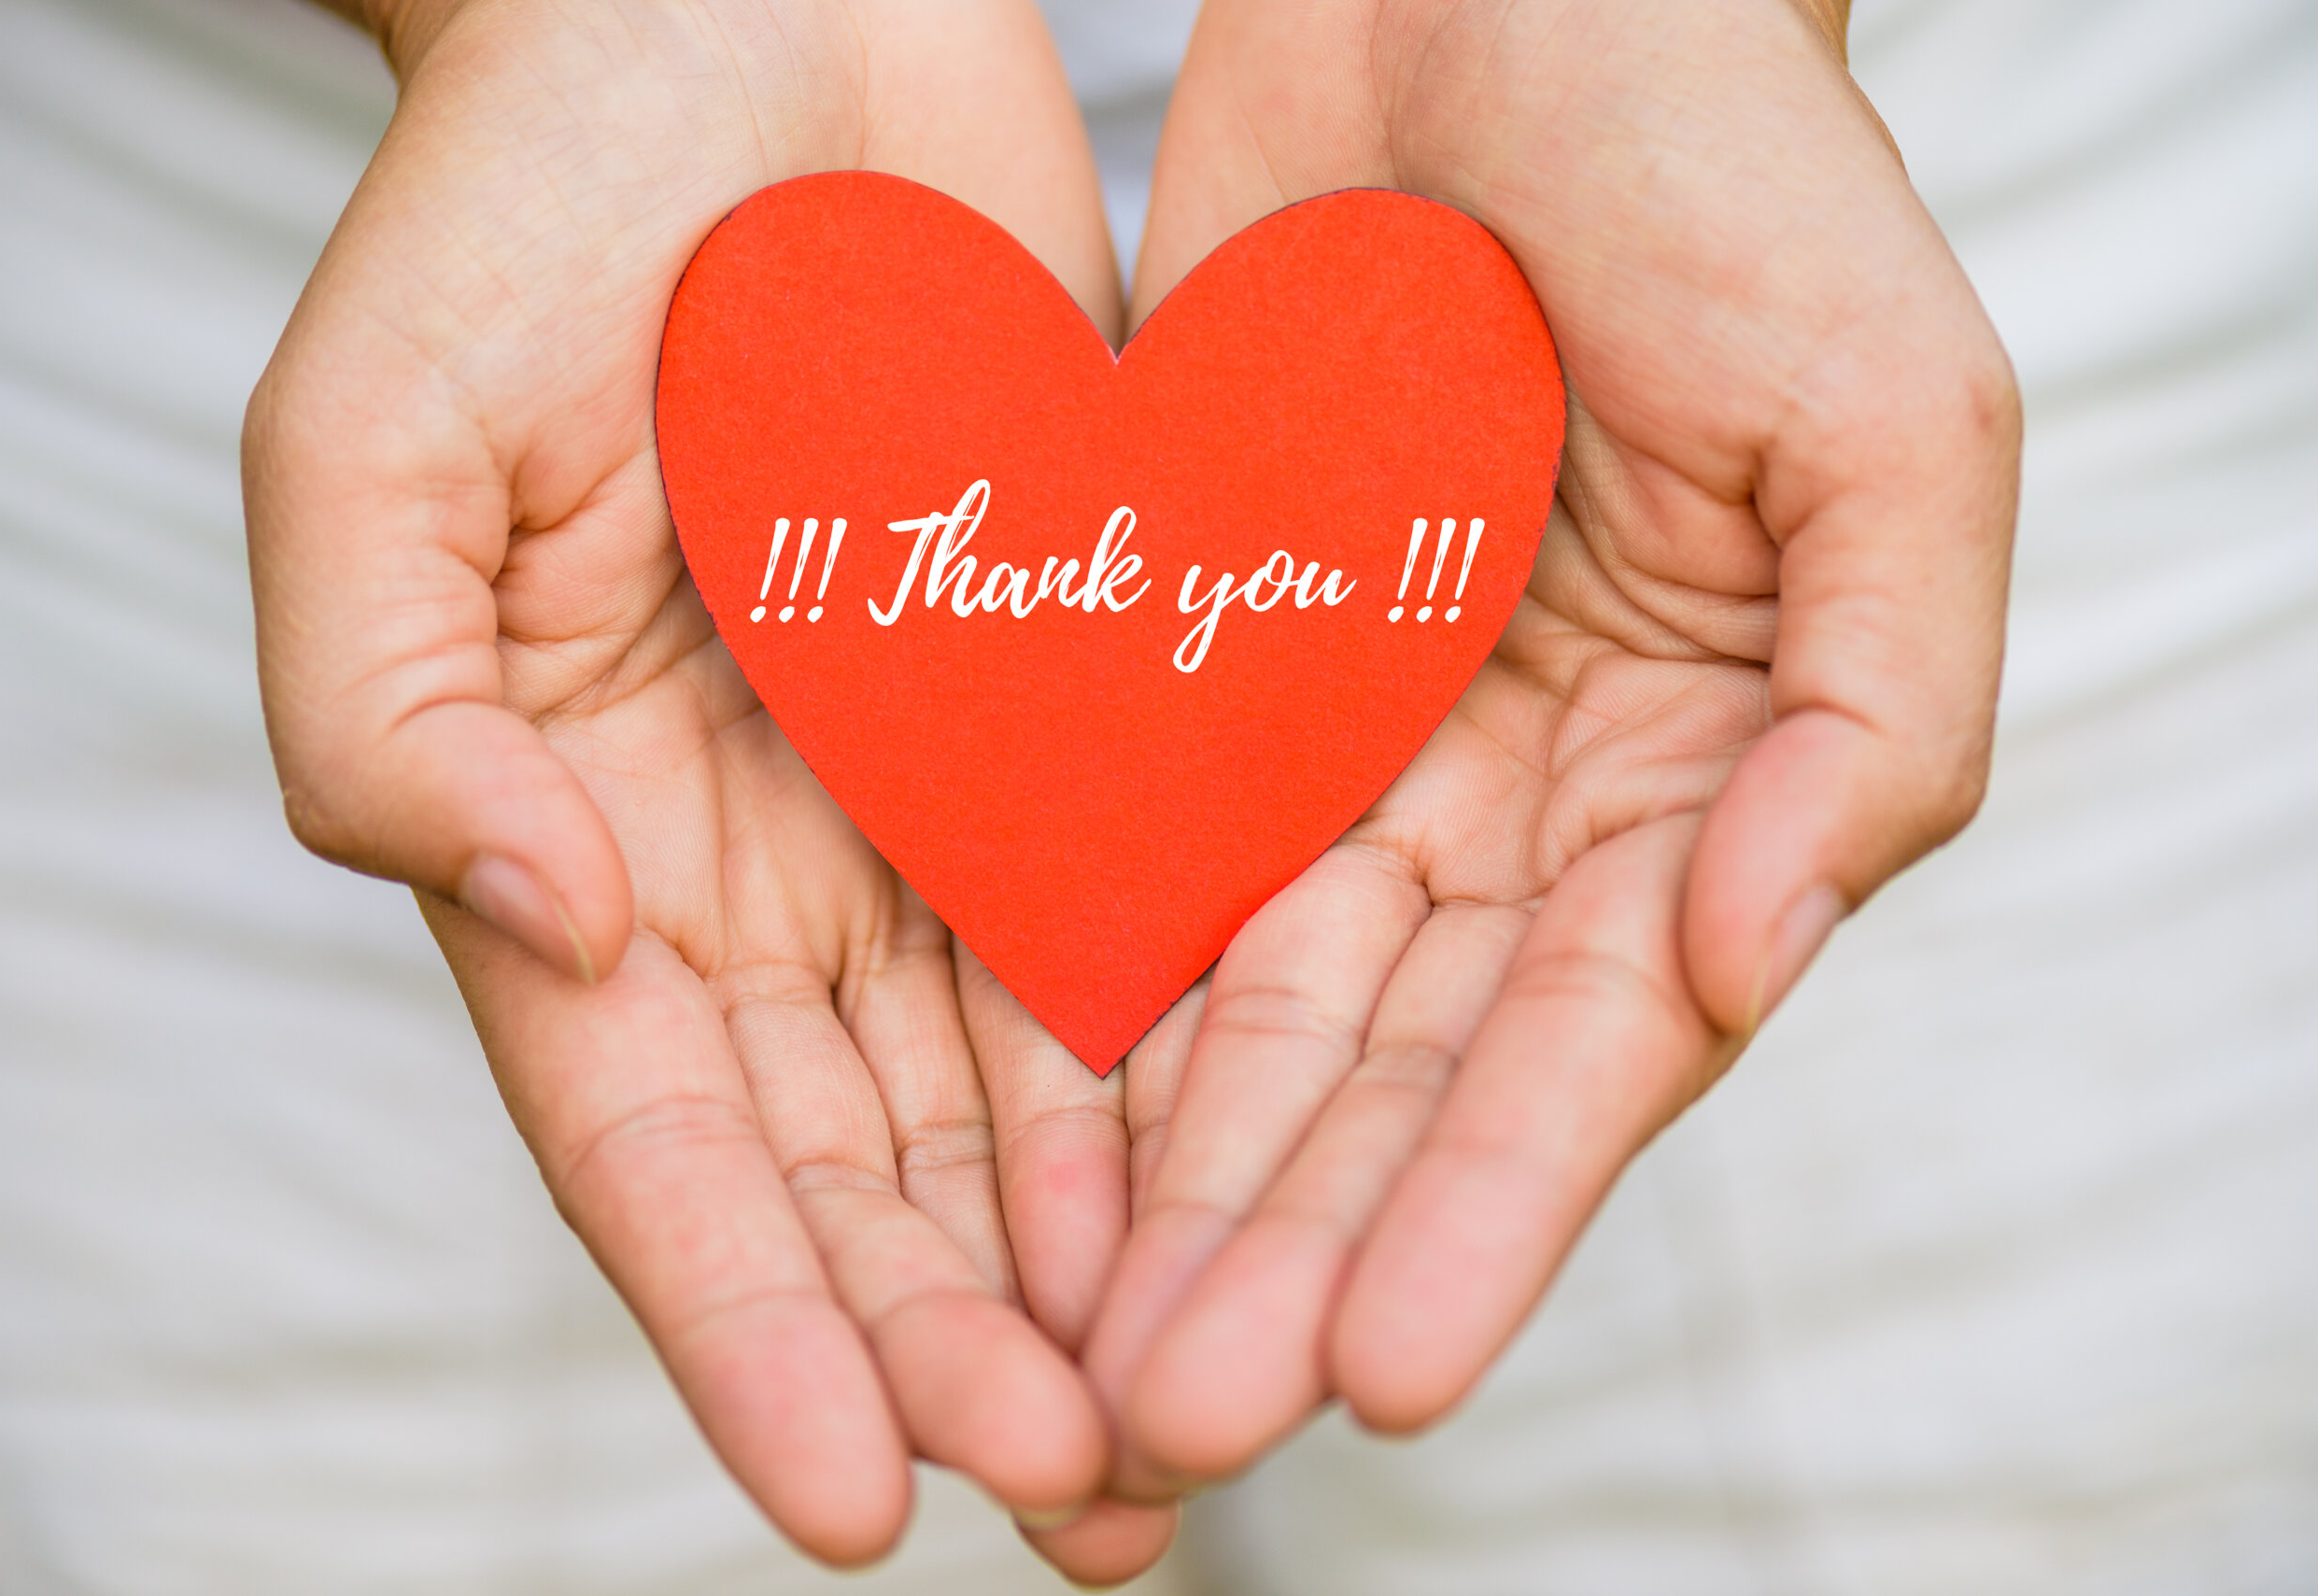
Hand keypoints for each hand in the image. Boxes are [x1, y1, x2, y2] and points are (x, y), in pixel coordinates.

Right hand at [246, 0, 1137, 1563]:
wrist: (742, 27)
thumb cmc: (520, 211)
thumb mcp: (374, 452)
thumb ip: (394, 713)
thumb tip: (544, 920)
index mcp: (570, 839)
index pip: (663, 1144)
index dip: (750, 1331)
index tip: (854, 1499)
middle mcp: (752, 866)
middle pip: (862, 1171)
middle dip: (965, 1351)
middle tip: (1087, 1506)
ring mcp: (918, 800)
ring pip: (1017, 1094)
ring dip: (1098, 1270)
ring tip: (1190, 1434)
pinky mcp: (1069, 710)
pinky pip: (1139, 921)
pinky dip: (1190, 1073)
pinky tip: (1263, 1197)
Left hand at [1078, 0, 2019, 1529]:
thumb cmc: (1729, 176)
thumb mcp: (1886, 423)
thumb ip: (1870, 711)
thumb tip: (1749, 959)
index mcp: (1700, 785)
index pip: (1591, 1043)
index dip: (1495, 1206)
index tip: (1391, 1367)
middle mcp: (1520, 814)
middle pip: (1398, 1078)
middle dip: (1298, 1252)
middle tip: (1180, 1420)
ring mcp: (1351, 761)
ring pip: (1249, 1022)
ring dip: (1173, 1194)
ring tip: (1087, 1363)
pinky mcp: (1195, 690)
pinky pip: (1126, 874)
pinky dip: (1076, 1021)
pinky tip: (1010, 1159)